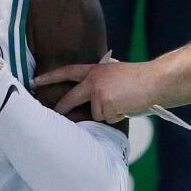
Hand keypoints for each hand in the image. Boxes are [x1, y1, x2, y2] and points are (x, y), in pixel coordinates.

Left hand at [34, 60, 155, 123]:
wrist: (154, 80)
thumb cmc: (139, 79)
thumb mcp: (115, 74)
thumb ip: (101, 82)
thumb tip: (93, 100)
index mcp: (95, 71)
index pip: (68, 72)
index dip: (51, 77)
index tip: (35, 81)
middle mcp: (93, 82)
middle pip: (71, 98)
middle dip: (62, 108)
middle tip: (54, 114)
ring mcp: (98, 94)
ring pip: (96, 114)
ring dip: (109, 113)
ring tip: (124, 103)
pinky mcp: (105, 106)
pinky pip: (108, 119)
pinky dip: (117, 117)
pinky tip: (127, 107)